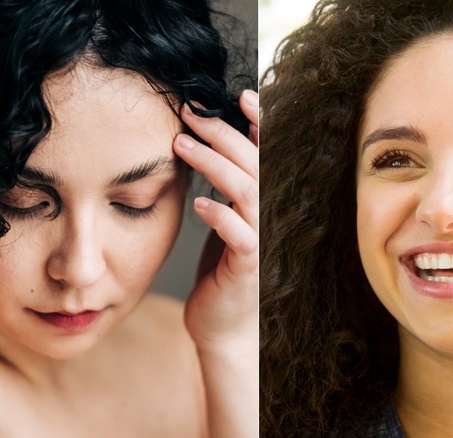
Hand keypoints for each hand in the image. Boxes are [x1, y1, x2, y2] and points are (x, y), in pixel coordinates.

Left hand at [173, 90, 257, 350]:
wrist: (225, 326)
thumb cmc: (223, 270)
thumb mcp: (228, 220)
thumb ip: (229, 186)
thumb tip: (214, 143)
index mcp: (267, 203)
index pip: (269, 155)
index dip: (260, 124)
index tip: (240, 96)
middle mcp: (271, 218)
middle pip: (254, 164)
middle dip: (222, 134)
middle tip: (189, 114)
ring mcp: (262, 242)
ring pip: (247, 192)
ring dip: (215, 164)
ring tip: (181, 145)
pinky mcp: (248, 268)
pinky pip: (239, 236)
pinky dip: (221, 216)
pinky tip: (199, 203)